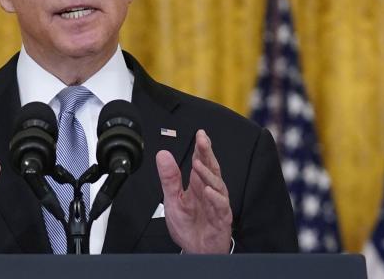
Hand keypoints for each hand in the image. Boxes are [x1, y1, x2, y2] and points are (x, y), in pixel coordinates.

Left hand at [156, 129, 231, 253]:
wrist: (194, 249)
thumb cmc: (187, 226)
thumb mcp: (172, 199)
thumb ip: (169, 178)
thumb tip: (163, 155)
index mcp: (197, 185)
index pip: (201, 162)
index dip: (201, 148)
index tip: (200, 134)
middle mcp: (209, 192)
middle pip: (211, 169)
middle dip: (207, 153)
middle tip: (203, 140)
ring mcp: (216, 204)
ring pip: (217, 185)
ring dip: (208, 174)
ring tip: (198, 164)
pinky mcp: (221, 218)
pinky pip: (220, 206)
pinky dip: (215, 198)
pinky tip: (208, 191)